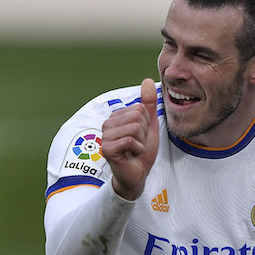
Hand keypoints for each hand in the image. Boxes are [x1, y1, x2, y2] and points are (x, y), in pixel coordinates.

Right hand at [101, 78, 159, 199]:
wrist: (137, 174)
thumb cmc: (140, 151)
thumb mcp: (148, 125)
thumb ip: (148, 104)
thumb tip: (148, 80)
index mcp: (115, 117)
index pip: (139, 108)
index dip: (146, 124)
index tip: (140, 136)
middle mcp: (107, 124)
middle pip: (137, 116)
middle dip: (143, 133)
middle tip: (137, 144)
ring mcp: (105, 137)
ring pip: (134, 128)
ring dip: (140, 142)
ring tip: (134, 149)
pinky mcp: (107, 149)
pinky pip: (130, 140)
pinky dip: (137, 149)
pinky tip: (131, 155)